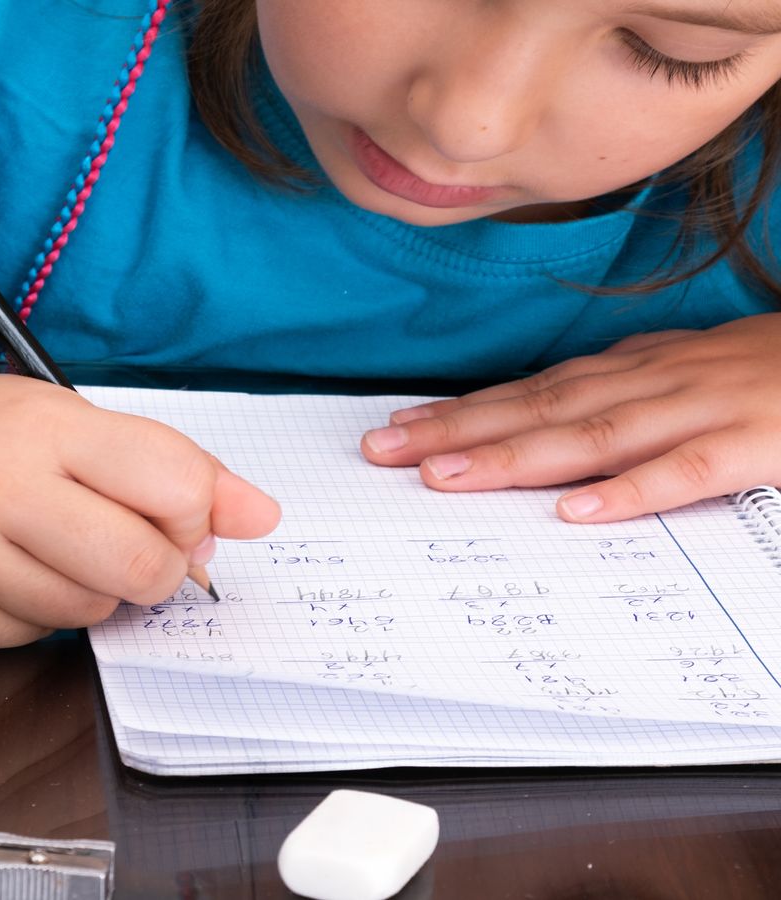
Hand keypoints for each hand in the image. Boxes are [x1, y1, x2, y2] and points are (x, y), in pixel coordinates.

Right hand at [0, 373, 280, 646]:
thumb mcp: (36, 415)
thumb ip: (149, 460)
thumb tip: (259, 516)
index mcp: (33, 421)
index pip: (173, 480)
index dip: (196, 512)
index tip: (179, 516)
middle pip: (144, 564)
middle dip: (156, 569)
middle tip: (122, 547)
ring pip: (90, 609)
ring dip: (88, 589)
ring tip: (37, 547)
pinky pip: (29, 636)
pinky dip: (30, 612)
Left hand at [359, 313, 780, 522]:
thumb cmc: (776, 373)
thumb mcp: (691, 374)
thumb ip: (624, 396)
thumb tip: (546, 424)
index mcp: (640, 369)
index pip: (532, 391)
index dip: (461, 410)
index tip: (395, 428)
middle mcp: (656, 381)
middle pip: (539, 409)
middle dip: (456, 430)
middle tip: (382, 452)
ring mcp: (704, 408)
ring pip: (593, 435)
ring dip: (514, 457)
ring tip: (446, 477)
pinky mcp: (754, 443)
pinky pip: (686, 470)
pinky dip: (631, 490)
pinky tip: (578, 512)